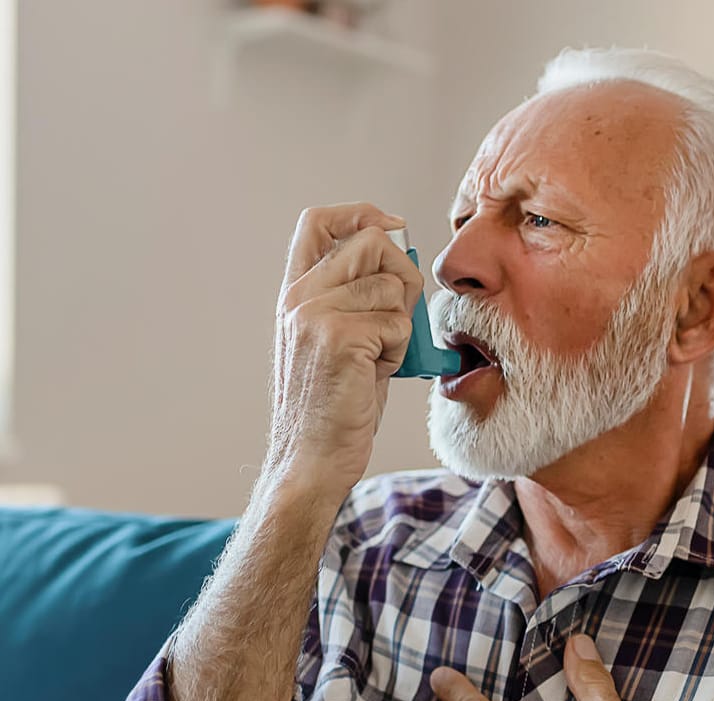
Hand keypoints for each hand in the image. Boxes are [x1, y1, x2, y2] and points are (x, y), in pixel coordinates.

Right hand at [267, 203, 422, 504]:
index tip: (393, 227)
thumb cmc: (336, 405)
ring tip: (378, 357)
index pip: (318, 221)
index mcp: (295, 293)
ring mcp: (314, 314)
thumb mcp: (342, 339)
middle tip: (397, 318)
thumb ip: (360, 296)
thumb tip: (402, 255)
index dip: (361, 213)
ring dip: (400, 324)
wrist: (311, 459)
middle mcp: (299, 297)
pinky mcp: (337, 337)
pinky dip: (399, 350)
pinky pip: (397, 322)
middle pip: (372, 242)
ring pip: (391, 285)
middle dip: (402, 275)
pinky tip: (376, 373)